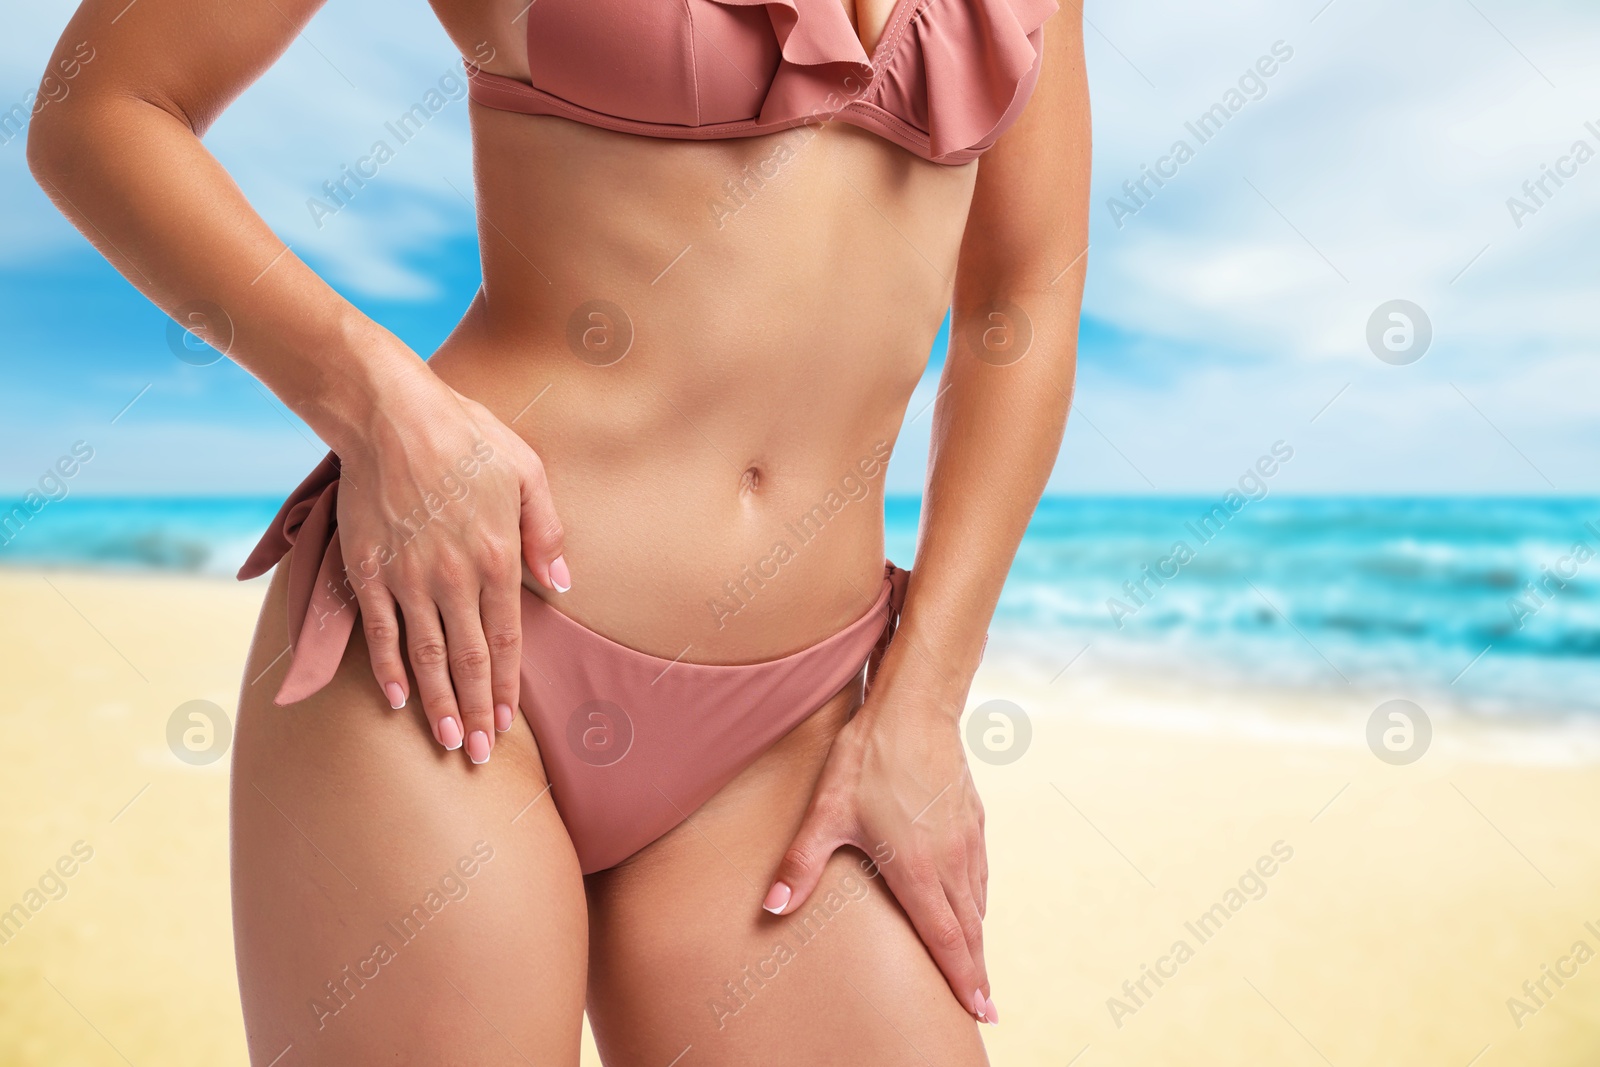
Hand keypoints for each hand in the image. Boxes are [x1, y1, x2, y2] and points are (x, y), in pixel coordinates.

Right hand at [335, 365, 566, 764]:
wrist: (390, 413)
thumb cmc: (465, 435)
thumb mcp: (527, 471)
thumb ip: (545, 531)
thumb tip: (561, 581)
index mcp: (496, 556)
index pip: (508, 638)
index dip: (508, 684)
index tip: (509, 720)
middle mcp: (453, 577)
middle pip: (469, 659)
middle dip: (477, 711)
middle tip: (480, 755)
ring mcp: (407, 577)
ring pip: (425, 656)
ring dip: (438, 704)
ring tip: (447, 743)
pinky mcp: (368, 569)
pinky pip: (379, 631)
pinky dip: (387, 669)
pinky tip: (396, 700)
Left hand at [764, 691, 994, 1023]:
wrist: (915, 707)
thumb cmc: (868, 758)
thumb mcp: (826, 812)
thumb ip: (801, 864)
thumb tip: (772, 908)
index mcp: (917, 869)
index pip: (946, 938)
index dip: (963, 978)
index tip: (979, 1010)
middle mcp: (950, 859)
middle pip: (969, 929)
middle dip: (976, 972)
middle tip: (986, 1009)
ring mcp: (965, 838)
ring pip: (978, 902)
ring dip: (979, 938)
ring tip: (978, 968)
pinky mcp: (973, 817)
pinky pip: (980, 872)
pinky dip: (979, 900)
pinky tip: (973, 906)